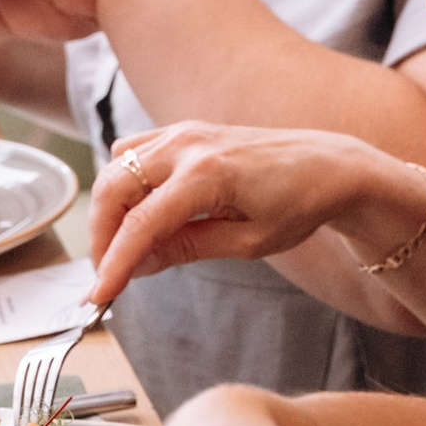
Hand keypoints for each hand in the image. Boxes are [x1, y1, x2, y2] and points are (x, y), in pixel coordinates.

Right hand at [86, 119, 412, 312]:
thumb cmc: (298, 205)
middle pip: (114, 188)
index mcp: (207, 175)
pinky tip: (137, 212)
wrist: (328, 165)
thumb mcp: (247, 242)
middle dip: (100, 235)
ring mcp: (183, 132)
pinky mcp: (184, 131)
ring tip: (120, 249)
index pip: (141, 224)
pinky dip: (123, 181)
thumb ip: (187, 248)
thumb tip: (137, 265)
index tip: (98, 295)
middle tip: (107, 274)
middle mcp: (188, 145)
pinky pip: (133, 151)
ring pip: (116, 166)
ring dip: (108, 208)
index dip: (113, 264)